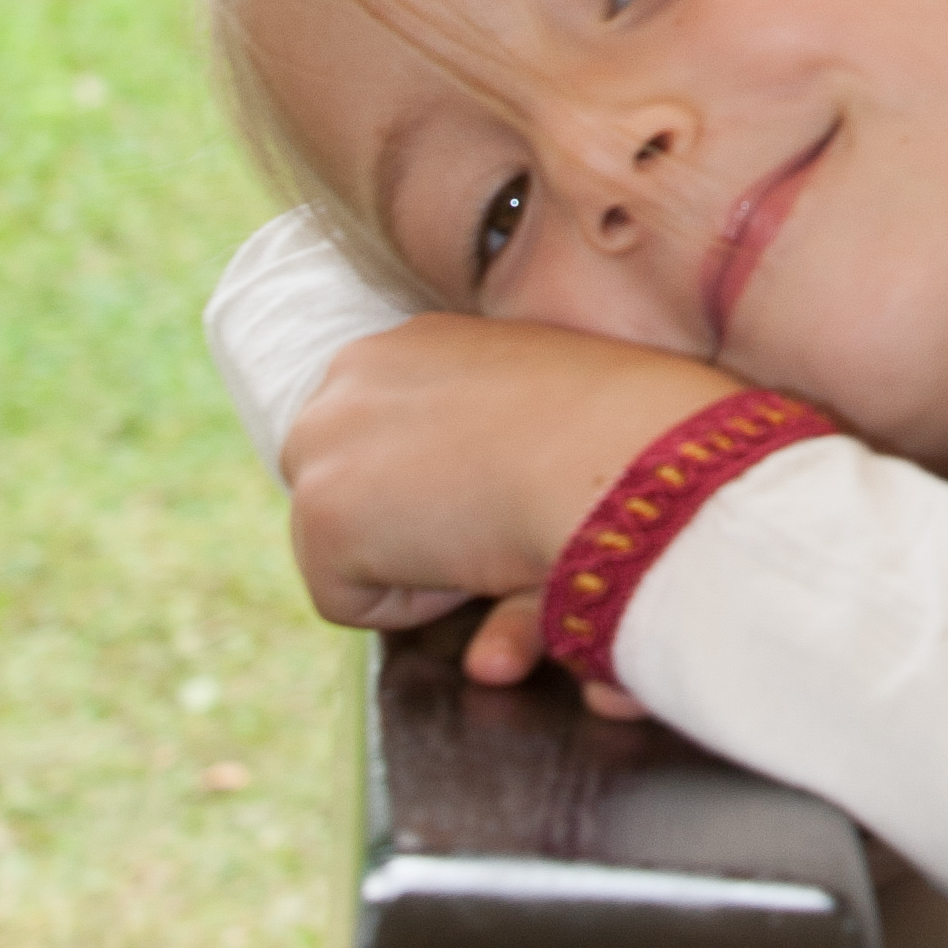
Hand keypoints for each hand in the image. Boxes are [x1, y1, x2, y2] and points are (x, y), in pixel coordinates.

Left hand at [282, 318, 728, 652]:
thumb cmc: (627, 439)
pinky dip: (414, 605)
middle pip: (340, 481)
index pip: (385, 432)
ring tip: (495, 543)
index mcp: (421, 341)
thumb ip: (508, 479)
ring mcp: (325, 439)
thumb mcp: (557, 440)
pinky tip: (478, 560)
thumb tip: (493, 607)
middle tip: (488, 537)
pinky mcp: (321, 513)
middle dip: (399, 525)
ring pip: (346, 541)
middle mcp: (356, 372)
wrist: (621, 451)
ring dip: (413, 562)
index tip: (484, 509)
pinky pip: (351, 600)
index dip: (430, 489)